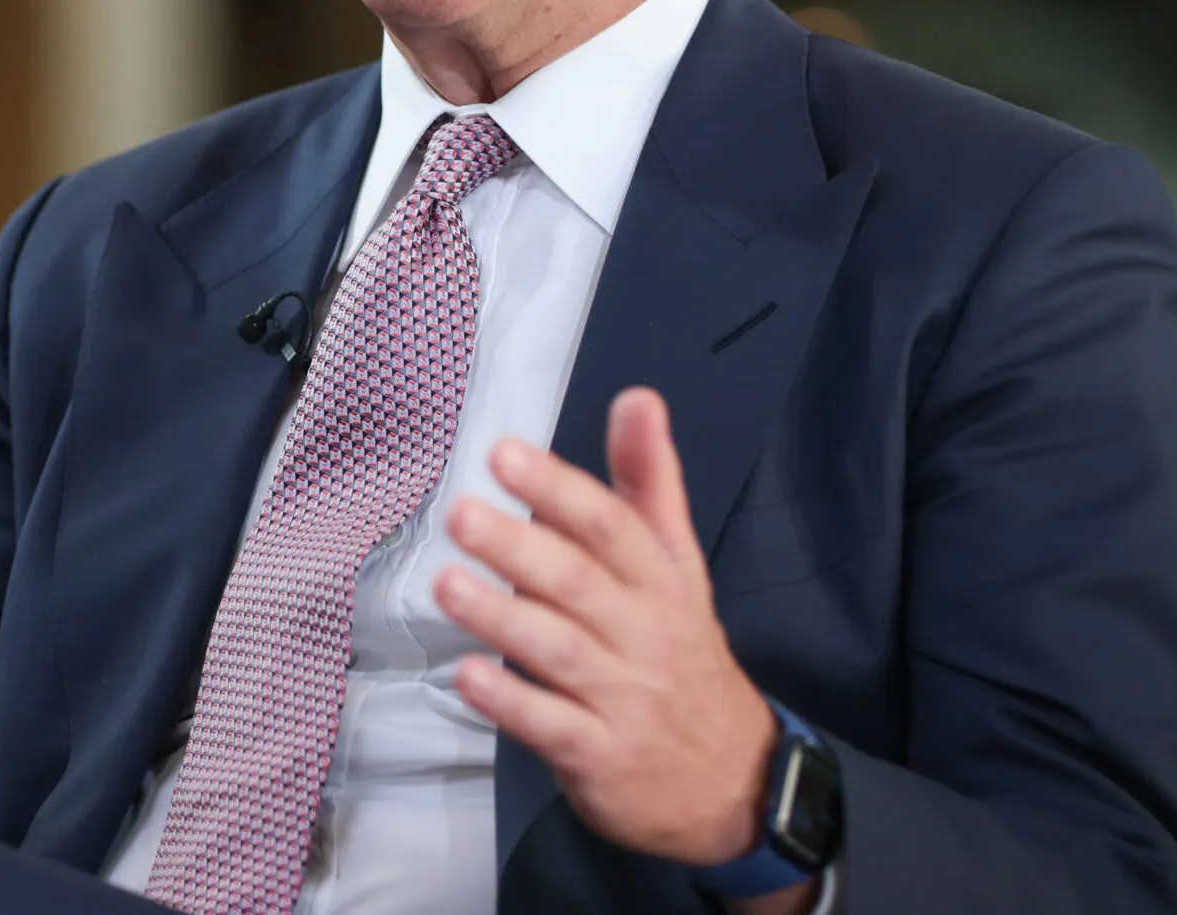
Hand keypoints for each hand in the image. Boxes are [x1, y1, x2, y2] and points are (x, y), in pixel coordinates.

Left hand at [437, 387, 776, 866]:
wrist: (729, 779)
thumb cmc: (680, 651)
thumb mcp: (677, 565)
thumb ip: (649, 481)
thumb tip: (637, 397)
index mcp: (661, 580)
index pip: (611, 526)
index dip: (557, 489)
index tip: (502, 453)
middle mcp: (644, 633)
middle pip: (580, 583)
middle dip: (519, 547)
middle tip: (460, 513)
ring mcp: (623, 699)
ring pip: (561, 652)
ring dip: (502, 618)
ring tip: (446, 584)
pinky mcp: (599, 756)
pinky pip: (552, 726)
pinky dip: (510, 701)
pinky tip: (466, 675)